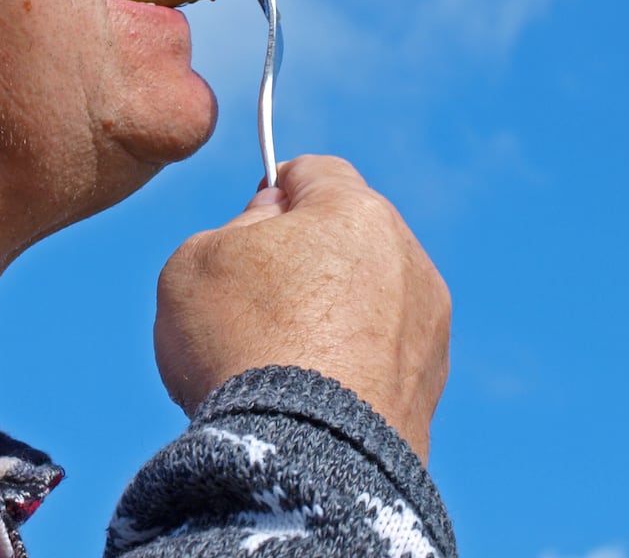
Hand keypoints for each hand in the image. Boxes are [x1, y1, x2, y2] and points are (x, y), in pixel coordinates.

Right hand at [154, 154, 450, 460]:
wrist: (301, 457)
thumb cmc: (240, 345)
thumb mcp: (196, 258)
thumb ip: (237, 226)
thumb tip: (272, 225)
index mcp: (354, 212)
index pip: (314, 171)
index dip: (273, 192)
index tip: (247, 231)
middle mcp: (407, 258)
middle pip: (348, 233)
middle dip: (306, 255)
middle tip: (255, 300)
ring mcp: (428, 326)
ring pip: (371, 294)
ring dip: (334, 310)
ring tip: (282, 358)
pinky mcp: (431, 386)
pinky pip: (382, 351)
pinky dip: (352, 360)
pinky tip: (312, 392)